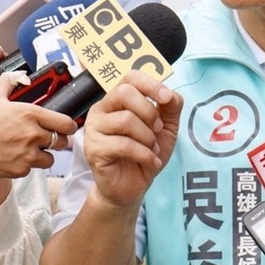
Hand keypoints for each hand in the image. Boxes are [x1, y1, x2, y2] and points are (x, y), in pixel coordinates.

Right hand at [0, 72, 75, 179]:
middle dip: (55, 141)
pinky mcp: (20, 170)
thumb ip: (8, 82)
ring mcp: (28, 155)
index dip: (68, 126)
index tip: (66, 127)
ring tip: (28, 149)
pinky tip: (13, 157)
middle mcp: (33, 135)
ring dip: (43, 155)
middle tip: (44, 139)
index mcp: (31, 114)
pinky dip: (26, 165)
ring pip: (49, 159)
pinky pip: (31, 169)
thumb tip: (17, 75)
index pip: (66, 124)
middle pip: (61, 142)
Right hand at [82, 71, 181, 208]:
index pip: (130, 77)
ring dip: (148, 137)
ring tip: (153, 149)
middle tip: (158, 129)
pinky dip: (144, 154)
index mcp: (117, 100)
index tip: (166, 98)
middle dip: (149, 111)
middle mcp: (101, 110)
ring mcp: (94, 129)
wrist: (132, 187)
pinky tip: (151, 162)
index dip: (151, 84)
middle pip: (124, 93)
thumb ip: (170, 107)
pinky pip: (123, 145)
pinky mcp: (94, 149)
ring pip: (125, 120)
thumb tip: (171, 93)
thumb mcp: (165, 128)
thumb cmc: (145, 153)